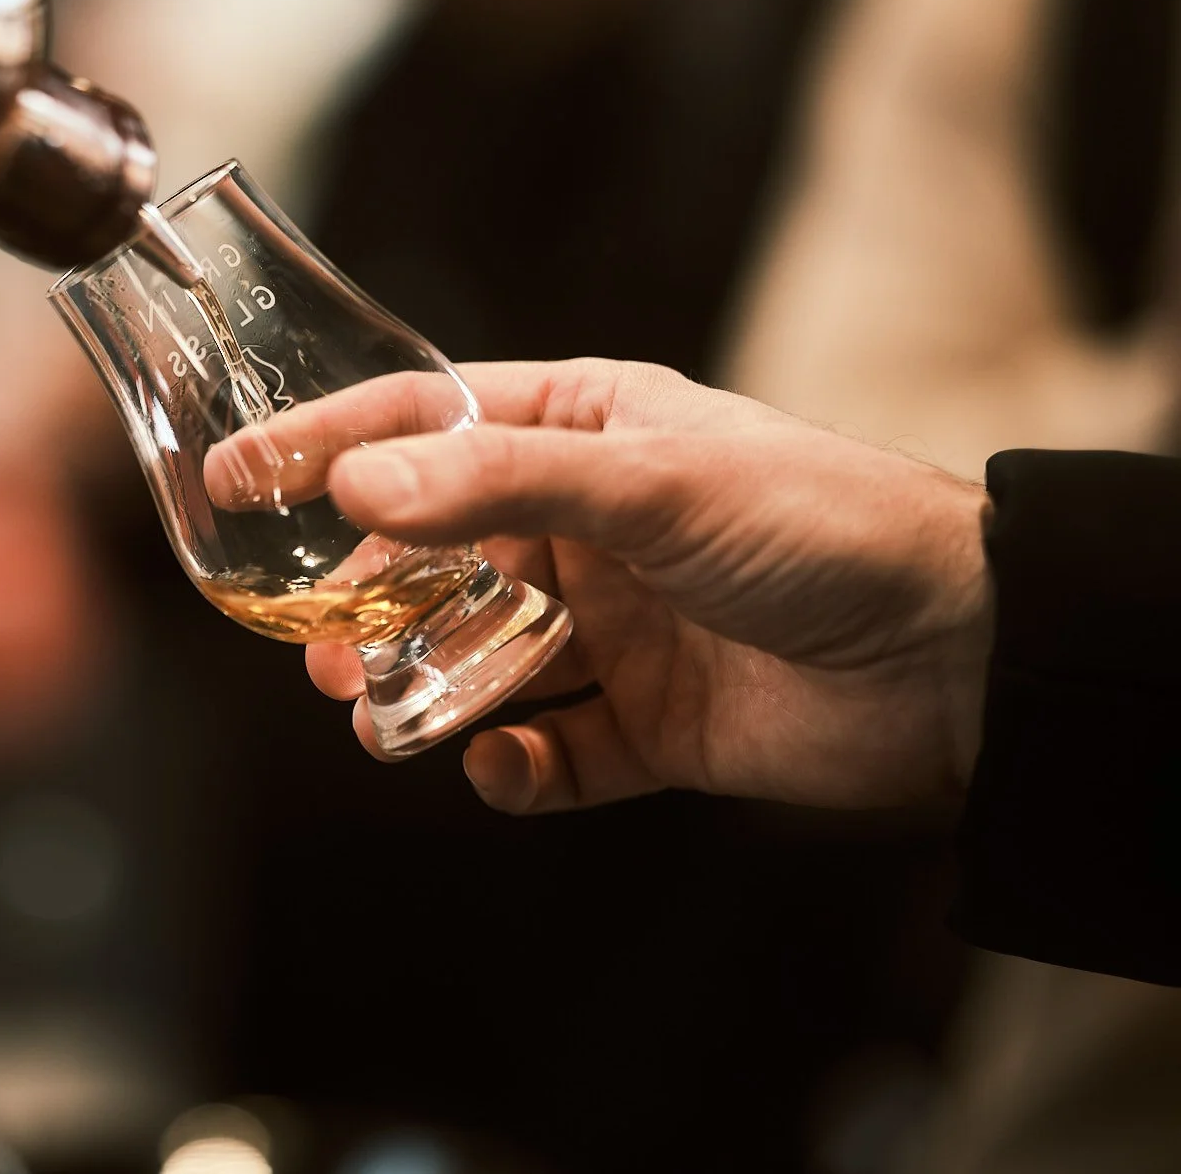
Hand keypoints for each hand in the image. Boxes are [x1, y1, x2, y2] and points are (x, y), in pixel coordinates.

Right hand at [274, 360, 995, 812]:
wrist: (960, 657)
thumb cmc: (820, 524)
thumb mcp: (653, 480)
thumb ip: (497, 488)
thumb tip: (356, 487)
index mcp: (585, 433)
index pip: (426, 428)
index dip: (324, 446)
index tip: (234, 478)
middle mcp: (586, 528)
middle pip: (433, 560)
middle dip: (364, 605)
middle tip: (312, 651)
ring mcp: (611, 628)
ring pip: (474, 660)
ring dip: (419, 689)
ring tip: (374, 713)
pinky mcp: (643, 724)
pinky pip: (545, 751)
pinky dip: (511, 765)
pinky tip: (503, 761)